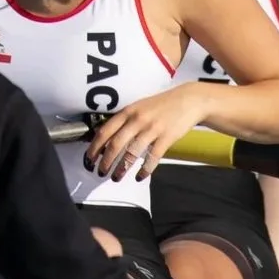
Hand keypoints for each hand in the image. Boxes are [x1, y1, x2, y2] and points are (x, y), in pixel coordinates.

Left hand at [83, 85, 207, 181]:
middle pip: (115, 144)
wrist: (189, 100)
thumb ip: (125, 121)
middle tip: (100, 172)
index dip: (94, 147)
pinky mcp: (166, 137)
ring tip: (116, 178)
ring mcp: (152, 128)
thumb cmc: (162, 105)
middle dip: (105, 162)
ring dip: (121, 169)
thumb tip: (108, 140)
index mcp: (128, 111)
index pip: (105, 131)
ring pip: (132, 153)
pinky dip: (145, 170)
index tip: (89, 159)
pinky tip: (140, 177)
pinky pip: (152, 157)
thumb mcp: (139, 107)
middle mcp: (137, 119)